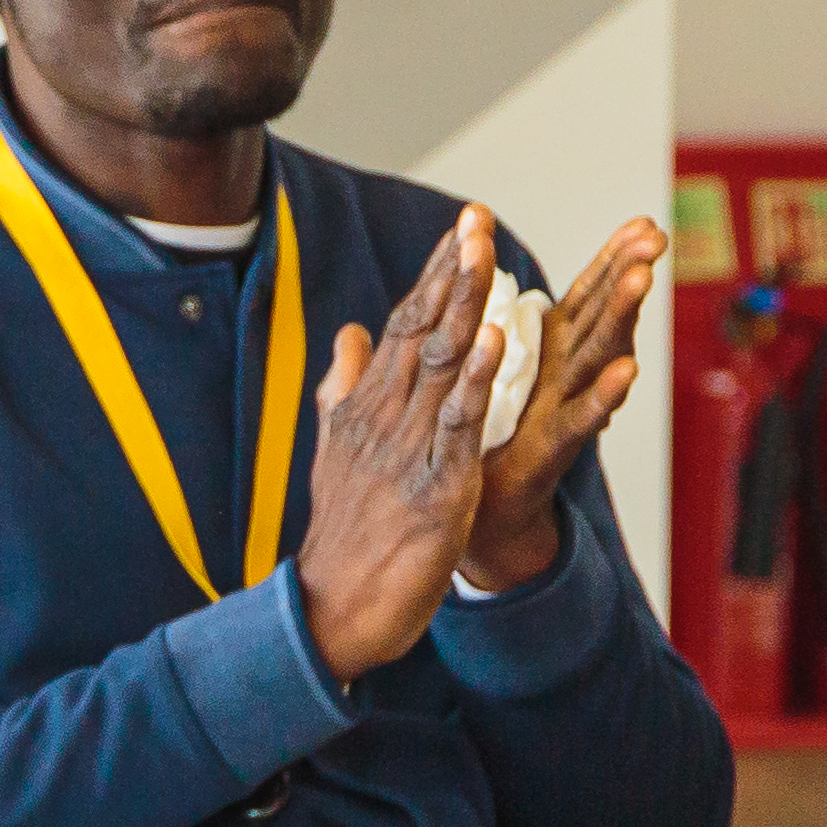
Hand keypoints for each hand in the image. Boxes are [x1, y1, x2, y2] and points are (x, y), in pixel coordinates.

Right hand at [291, 207, 511, 686]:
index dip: (434, 276)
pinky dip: (476, 378)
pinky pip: (458, 423)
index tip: (461, 228)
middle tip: (475, 217)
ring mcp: (406, 449)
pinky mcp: (434, 486)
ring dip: (465, 305)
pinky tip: (495, 338)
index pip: (403, 325)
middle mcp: (382, 417)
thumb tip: (350, 335)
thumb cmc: (344, 536)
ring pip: (439, 362)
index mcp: (365, 407)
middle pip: (420, 330)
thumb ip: (343, 390)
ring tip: (485, 254)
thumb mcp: (336, 453)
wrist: (331, 609)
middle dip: (452, 271)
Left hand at [457, 216, 661, 594]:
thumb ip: (491, 327)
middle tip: (655, 235)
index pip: (585, 296)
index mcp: (548, 352)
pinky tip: (628, 369)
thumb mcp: (488, 371)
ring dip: (621, 317)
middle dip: (627, 273)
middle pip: (601, 315)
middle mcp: (565, 376)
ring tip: (641, 280)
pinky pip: (582, 417)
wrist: (481, 516)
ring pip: (597, 355)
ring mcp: (564, 409)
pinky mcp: (553, 446)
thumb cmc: (486, 440)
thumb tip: (496, 280)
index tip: (642, 222)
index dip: (610, 259)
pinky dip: (605, 394)